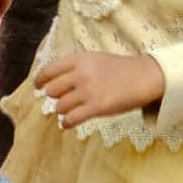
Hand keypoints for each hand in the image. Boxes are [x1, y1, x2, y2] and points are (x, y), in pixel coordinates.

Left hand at [35, 51, 164, 127]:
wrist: (144, 77)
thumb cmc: (119, 69)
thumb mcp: (94, 60)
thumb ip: (74, 68)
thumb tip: (51, 83)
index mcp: (79, 59)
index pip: (49, 70)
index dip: (40, 80)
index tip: (38, 86)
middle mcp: (81, 74)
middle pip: (52, 90)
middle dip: (54, 97)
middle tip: (61, 99)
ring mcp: (89, 91)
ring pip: (60, 107)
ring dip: (62, 110)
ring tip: (70, 110)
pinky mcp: (97, 107)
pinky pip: (71, 119)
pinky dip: (66, 123)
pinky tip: (67, 123)